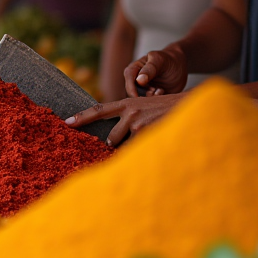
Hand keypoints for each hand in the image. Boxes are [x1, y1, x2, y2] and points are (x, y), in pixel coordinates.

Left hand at [65, 93, 183, 146]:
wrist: (190, 106)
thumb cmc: (167, 110)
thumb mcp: (145, 108)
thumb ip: (129, 118)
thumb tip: (114, 139)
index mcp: (127, 104)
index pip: (99, 110)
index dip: (82, 117)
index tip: (67, 122)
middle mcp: (129, 113)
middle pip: (111, 138)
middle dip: (118, 145)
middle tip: (132, 142)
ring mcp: (138, 125)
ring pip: (126, 146)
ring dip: (134, 148)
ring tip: (149, 139)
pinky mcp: (148, 135)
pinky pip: (139, 151)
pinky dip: (144, 153)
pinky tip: (156, 146)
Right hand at [125, 45, 188, 96]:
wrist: (179, 66)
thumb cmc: (167, 60)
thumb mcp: (159, 61)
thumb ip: (149, 69)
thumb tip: (139, 81)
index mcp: (134, 69)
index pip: (129, 79)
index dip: (131, 88)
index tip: (137, 97)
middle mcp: (136, 81)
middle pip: (132, 92)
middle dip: (142, 95)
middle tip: (155, 90)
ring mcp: (144, 90)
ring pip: (141, 100)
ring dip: (151, 98)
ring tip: (160, 89)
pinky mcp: (151, 97)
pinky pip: (150, 104)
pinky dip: (156, 101)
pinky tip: (162, 91)